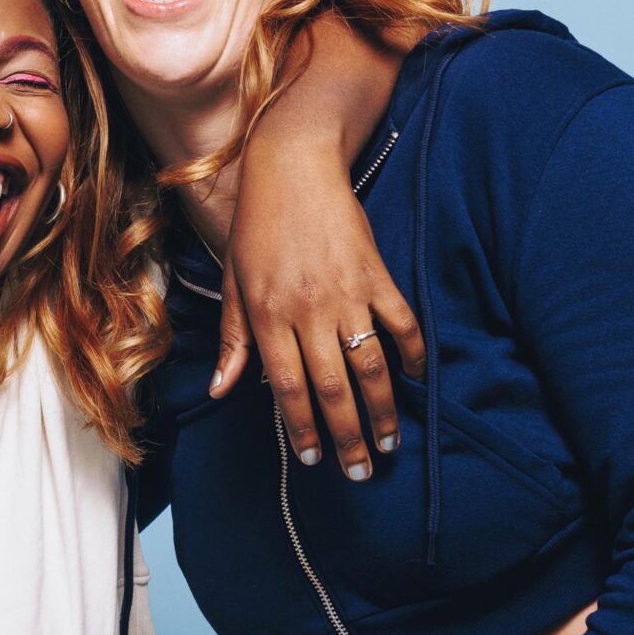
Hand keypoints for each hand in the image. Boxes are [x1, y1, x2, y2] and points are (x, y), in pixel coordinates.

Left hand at [214, 141, 426, 481]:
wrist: (293, 164)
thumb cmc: (257, 225)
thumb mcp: (234, 281)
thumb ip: (233, 339)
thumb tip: (220, 389)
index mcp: (269, 315)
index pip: (288, 388)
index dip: (303, 428)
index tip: (314, 459)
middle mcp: (308, 310)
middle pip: (333, 388)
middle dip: (347, 435)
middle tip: (360, 470)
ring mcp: (346, 293)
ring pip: (370, 365)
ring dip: (383, 409)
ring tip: (389, 440)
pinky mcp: (376, 274)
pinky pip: (401, 323)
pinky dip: (411, 354)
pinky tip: (413, 379)